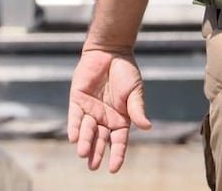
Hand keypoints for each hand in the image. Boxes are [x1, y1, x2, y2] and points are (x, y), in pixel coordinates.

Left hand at [67, 49, 151, 172]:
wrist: (110, 52)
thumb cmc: (126, 72)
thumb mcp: (135, 92)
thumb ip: (137, 110)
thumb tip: (147, 127)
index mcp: (121, 119)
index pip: (119, 141)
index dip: (117, 155)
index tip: (114, 169)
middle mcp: (104, 118)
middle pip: (100, 140)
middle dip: (96, 153)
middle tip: (93, 166)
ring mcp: (90, 110)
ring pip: (87, 131)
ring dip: (85, 142)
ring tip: (83, 154)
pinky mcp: (77, 101)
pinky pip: (74, 118)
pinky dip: (73, 128)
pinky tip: (73, 138)